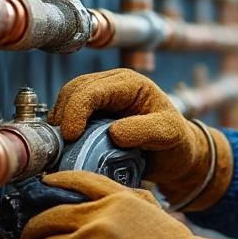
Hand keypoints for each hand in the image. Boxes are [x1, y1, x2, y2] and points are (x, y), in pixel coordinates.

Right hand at [49, 68, 231, 209]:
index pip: (93, 90)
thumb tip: (113, 132)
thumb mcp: (169, 135)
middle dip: (64, 115)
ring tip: (61, 145)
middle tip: (61, 143)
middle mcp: (113, 85)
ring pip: (68, 100)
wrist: (176, 155)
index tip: (71, 136)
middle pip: (74, 90)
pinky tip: (65, 144)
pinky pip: (71, 114)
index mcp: (130, 83)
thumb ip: (145, 131)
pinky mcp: (95, 113)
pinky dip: (64, 127)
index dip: (76, 111)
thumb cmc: (176, 142)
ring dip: (61, 120)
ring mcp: (102, 97)